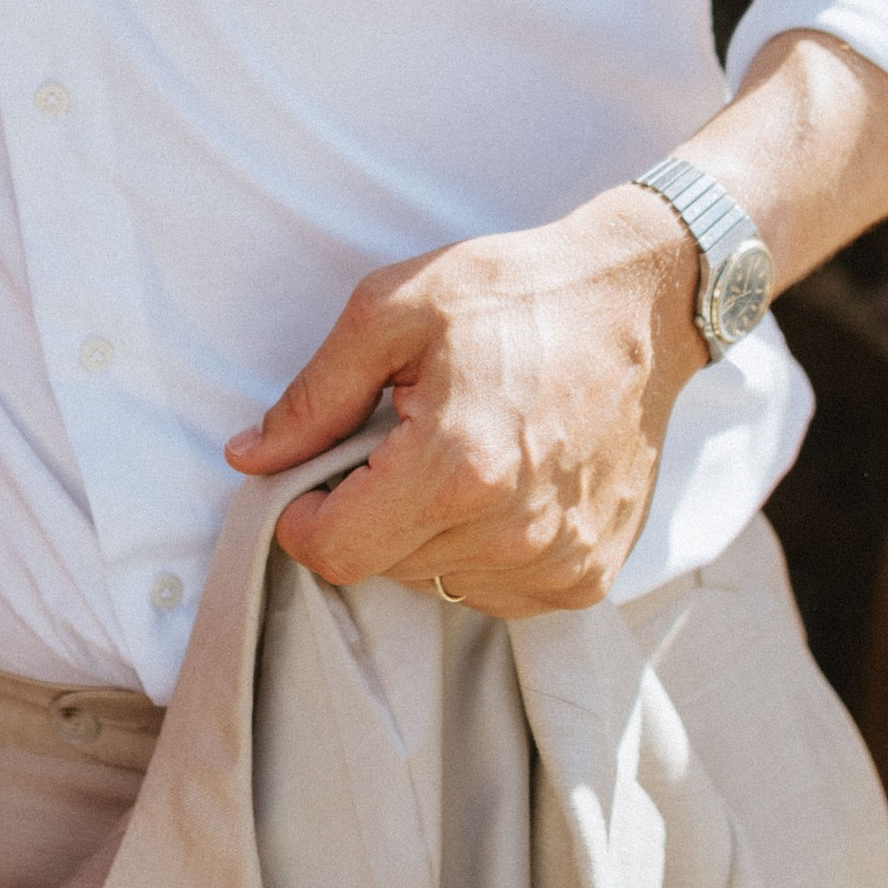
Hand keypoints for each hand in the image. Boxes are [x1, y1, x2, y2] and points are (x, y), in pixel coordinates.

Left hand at [223, 183, 704, 613]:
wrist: (637, 306)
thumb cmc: (515, 295)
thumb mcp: (391, 310)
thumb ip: (314, 394)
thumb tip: (250, 456)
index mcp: (456, 467)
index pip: (336, 552)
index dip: (303, 517)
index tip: (315, 473)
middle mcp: (512, 532)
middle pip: (383, 567)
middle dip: (367, 513)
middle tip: (398, 442)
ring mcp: (558, 562)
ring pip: (438, 583)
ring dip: (425, 533)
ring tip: (458, 454)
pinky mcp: (588, 575)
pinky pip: (497, 592)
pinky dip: (480, 549)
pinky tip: (499, 484)